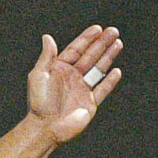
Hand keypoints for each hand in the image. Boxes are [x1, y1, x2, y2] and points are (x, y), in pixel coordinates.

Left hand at [25, 25, 123, 144]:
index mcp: (60, 69)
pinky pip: (102, 90)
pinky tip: (116, 71)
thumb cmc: (39, 103)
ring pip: (98, 69)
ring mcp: (82, 90)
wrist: (45, 128)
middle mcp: (72, 78)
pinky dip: (110, 81)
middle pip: (90, 56)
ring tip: (118, 43)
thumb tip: (47, 37)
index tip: (98, 29)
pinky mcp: (90, 103)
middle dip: (102, 43)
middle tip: (113, 31)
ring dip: (108, 56)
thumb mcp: (39, 76)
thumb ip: (46, 56)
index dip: (87, 39)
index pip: (76, 49)